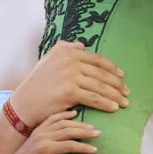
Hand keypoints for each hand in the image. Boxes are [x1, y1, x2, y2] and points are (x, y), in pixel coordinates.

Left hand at [0, 111, 97, 153]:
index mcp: (45, 149)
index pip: (69, 145)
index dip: (83, 147)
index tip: (94, 150)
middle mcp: (43, 137)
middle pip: (68, 130)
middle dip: (84, 131)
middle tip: (98, 133)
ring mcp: (40, 131)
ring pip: (62, 123)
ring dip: (77, 123)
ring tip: (90, 125)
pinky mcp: (38, 130)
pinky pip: (53, 119)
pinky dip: (64, 115)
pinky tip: (74, 113)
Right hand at [9, 41, 128, 125]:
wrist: (25, 103)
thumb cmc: (38, 84)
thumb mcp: (49, 60)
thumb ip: (65, 48)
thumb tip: (82, 45)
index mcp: (66, 50)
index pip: (96, 59)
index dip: (112, 68)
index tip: (122, 76)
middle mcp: (69, 59)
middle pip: (101, 72)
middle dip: (117, 83)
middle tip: (127, 91)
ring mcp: (70, 74)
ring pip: (99, 85)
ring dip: (115, 95)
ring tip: (124, 102)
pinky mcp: (70, 91)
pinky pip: (94, 97)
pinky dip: (106, 103)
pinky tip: (114, 108)